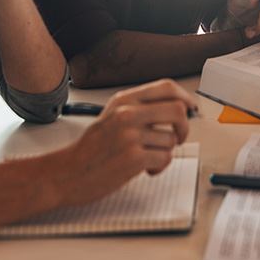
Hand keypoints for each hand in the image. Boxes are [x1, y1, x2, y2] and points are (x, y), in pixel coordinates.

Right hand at [56, 79, 196, 206]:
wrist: (67, 173)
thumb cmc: (92, 148)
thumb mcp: (112, 115)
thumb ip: (140, 108)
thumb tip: (177, 107)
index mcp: (124, 100)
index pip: (167, 87)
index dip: (186, 98)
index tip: (191, 108)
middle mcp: (128, 114)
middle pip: (178, 110)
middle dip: (185, 126)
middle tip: (178, 136)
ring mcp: (130, 135)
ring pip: (172, 139)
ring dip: (165, 152)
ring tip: (147, 157)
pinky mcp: (133, 158)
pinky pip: (165, 158)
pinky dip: (159, 166)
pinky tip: (145, 168)